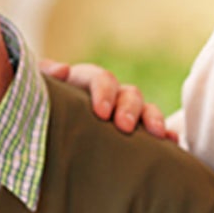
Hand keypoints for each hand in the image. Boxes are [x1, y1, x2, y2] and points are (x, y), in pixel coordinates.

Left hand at [38, 60, 174, 140]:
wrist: (46, 137)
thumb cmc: (42, 110)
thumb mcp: (41, 94)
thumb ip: (45, 78)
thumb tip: (62, 69)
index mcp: (86, 82)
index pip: (101, 79)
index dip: (104, 92)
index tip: (101, 113)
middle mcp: (111, 95)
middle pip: (129, 93)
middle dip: (129, 109)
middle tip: (124, 127)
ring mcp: (126, 113)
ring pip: (147, 109)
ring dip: (154, 119)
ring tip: (158, 135)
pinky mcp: (136, 133)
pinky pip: (157, 131)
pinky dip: (167, 135)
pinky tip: (172, 143)